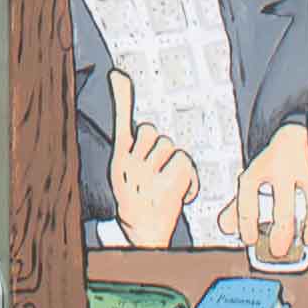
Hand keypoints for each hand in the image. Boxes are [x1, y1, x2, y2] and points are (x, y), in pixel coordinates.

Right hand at [106, 70, 200, 244]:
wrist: (143, 232)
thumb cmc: (136, 197)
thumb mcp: (124, 170)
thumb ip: (128, 140)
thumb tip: (124, 112)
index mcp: (120, 159)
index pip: (121, 123)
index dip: (121, 97)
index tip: (118, 75)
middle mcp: (130, 164)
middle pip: (154, 133)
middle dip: (160, 147)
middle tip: (157, 170)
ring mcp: (147, 175)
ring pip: (171, 146)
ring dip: (174, 162)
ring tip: (167, 181)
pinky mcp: (166, 185)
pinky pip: (185, 162)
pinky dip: (189, 178)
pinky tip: (181, 190)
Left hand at [223, 124, 307, 265]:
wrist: (298, 135)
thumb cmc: (273, 162)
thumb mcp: (252, 178)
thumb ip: (238, 205)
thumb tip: (226, 227)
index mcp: (260, 168)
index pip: (249, 195)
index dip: (246, 221)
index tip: (249, 239)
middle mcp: (283, 169)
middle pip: (283, 206)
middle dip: (281, 233)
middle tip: (277, 250)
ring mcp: (307, 172)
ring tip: (302, 242)